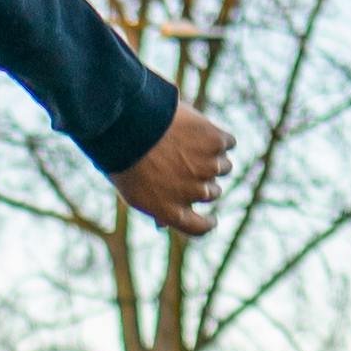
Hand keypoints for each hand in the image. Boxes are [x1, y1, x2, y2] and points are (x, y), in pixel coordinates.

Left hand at [111, 99, 233, 235]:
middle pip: (213, 192)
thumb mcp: (132, 192)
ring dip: (213, 158)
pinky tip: (199, 129)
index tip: (211, 219)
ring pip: (224, 167)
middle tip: (185, 162)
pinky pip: (228, 143)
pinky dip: (218, 137)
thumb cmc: (123, 157)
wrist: (125, 123)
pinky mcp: (216, 142)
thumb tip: (163, 225)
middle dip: (203, 181)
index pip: (200, 227)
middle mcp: (195, 193)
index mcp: (171, 211)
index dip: (207, 223)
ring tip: (189, 143)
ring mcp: (208, 168)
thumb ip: (155, 209)